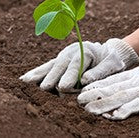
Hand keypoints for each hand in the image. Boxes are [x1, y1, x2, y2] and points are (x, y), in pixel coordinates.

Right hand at [19, 38, 138, 90]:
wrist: (107, 51)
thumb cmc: (110, 59)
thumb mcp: (112, 64)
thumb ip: (99, 71)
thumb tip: (85, 80)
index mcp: (86, 51)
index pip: (76, 65)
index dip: (69, 76)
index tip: (63, 87)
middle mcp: (72, 52)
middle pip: (60, 65)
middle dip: (52, 77)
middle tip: (45, 88)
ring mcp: (64, 55)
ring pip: (51, 65)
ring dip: (40, 74)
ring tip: (26, 81)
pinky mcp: (60, 60)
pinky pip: (48, 66)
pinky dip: (38, 72)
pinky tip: (26, 78)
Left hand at [78, 59, 138, 119]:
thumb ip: (137, 75)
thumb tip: (125, 80)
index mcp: (137, 73)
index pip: (113, 79)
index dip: (98, 84)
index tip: (85, 89)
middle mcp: (138, 80)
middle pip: (113, 87)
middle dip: (96, 94)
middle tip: (80, 100)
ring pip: (121, 96)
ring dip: (105, 104)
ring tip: (90, 109)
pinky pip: (138, 105)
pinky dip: (126, 110)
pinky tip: (114, 115)